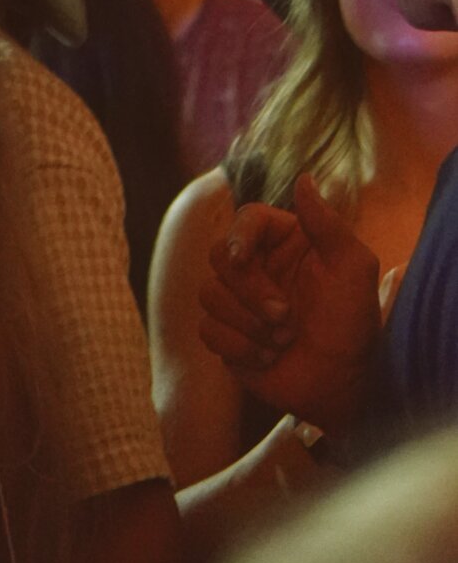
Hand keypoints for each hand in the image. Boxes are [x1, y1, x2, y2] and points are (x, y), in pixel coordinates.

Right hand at [198, 175, 379, 430]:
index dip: (238, 235)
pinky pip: (208, 330)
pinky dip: (239, 348)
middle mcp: (256, 267)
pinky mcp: (227, 335)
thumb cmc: (354, 324)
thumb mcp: (354, 268)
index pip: (246, 219)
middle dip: (250, 291)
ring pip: (209, 294)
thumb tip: (304, 178)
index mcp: (283, 242)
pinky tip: (268, 359)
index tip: (242, 257)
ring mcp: (238, 302)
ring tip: (282, 343)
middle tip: (286, 318)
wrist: (346, 384)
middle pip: (219, 256)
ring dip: (248, 324)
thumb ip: (328, 223)